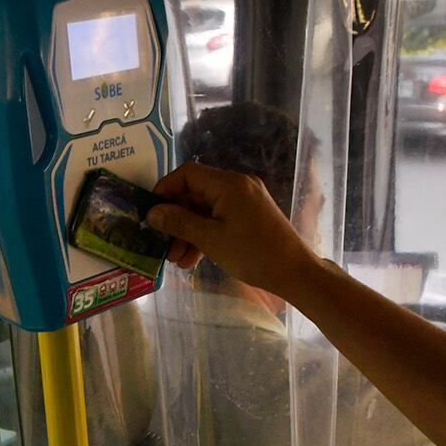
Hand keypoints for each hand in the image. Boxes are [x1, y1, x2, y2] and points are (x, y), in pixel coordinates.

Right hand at [147, 161, 321, 297]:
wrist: (294, 272)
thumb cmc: (252, 253)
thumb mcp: (211, 239)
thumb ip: (179, 222)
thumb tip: (152, 213)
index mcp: (229, 184)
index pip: (188, 173)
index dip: (165, 189)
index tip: (151, 212)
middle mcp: (238, 186)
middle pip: (196, 193)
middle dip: (177, 219)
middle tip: (162, 245)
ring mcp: (246, 200)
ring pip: (207, 209)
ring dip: (189, 232)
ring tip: (177, 260)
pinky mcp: (251, 215)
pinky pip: (220, 218)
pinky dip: (206, 234)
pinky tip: (194, 259)